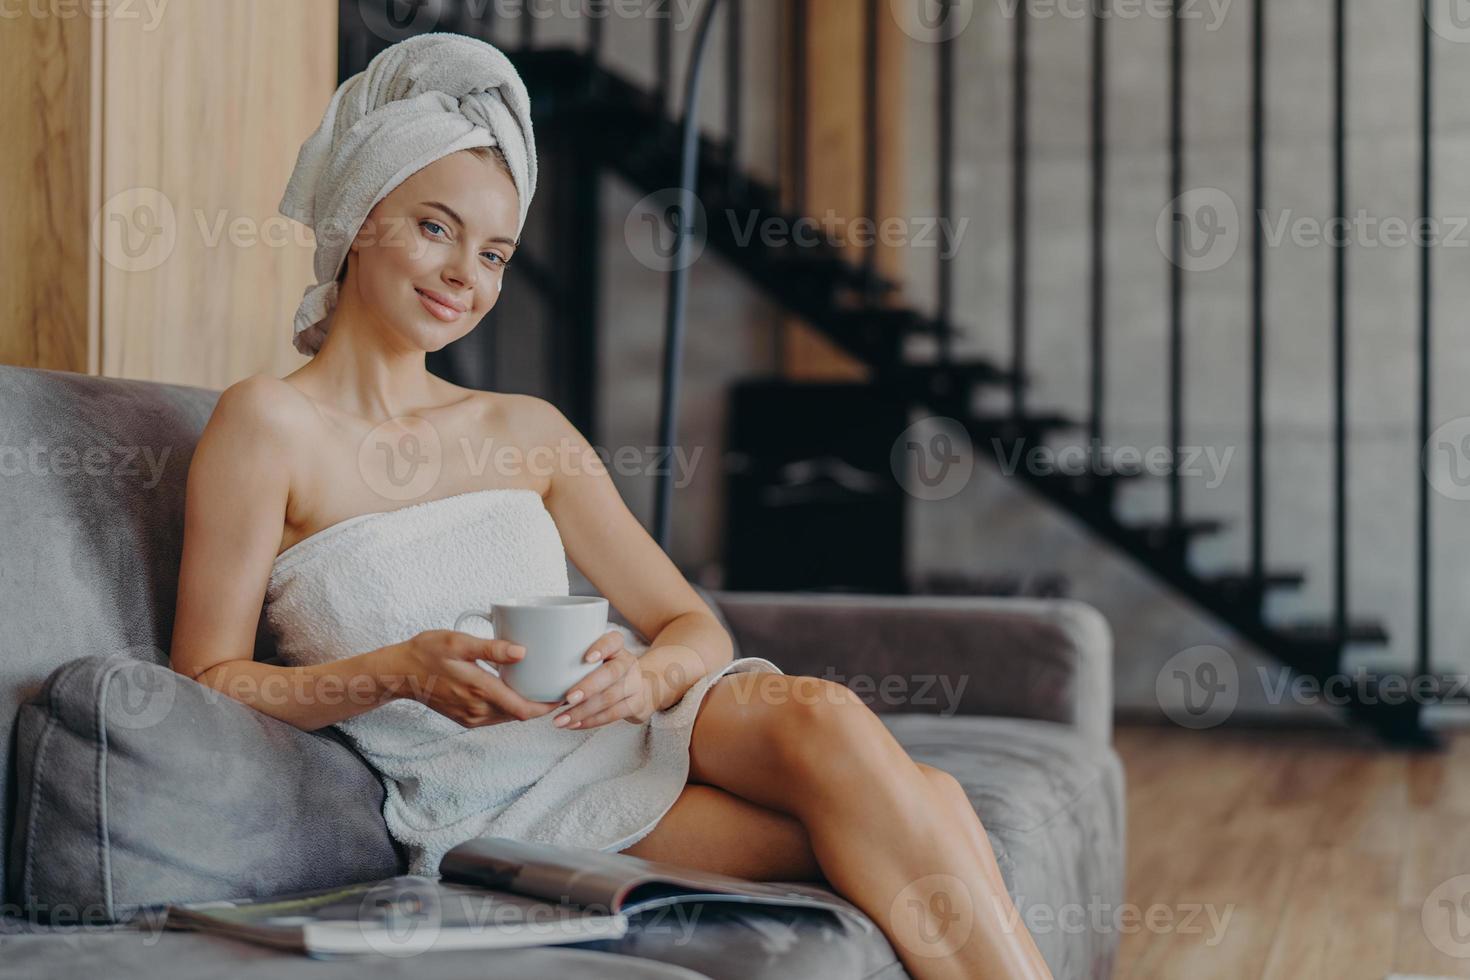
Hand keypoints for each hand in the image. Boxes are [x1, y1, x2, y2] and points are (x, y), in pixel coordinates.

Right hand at [384, 629, 561, 727]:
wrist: (399, 673)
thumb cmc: (427, 652)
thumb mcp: (458, 643)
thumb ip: (491, 648)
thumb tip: (522, 652)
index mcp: (479, 691)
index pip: (523, 709)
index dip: (547, 706)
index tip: (564, 695)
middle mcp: (477, 710)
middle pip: (519, 714)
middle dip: (540, 704)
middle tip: (557, 686)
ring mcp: (471, 717)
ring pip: (508, 716)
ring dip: (524, 706)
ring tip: (540, 686)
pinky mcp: (465, 718)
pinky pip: (495, 715)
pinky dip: (508, 705)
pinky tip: (513, 689)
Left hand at [552, 630, 656, 730]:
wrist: (639, 690)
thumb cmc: (605, 673)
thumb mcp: (597, 660)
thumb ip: (576, 660)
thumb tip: (536, 668)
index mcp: (617, 647)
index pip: (613, 641)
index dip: (602, 648)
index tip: (587, 658)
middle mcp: (628, 663)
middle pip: (611, 673)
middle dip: (588, 687)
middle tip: (567, 698)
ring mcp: (635, 684)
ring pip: (609, 698)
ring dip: (583, 711)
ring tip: (560, 720)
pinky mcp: (636, 704)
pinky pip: (613, 715)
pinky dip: (591, 721)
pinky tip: (574, 724)